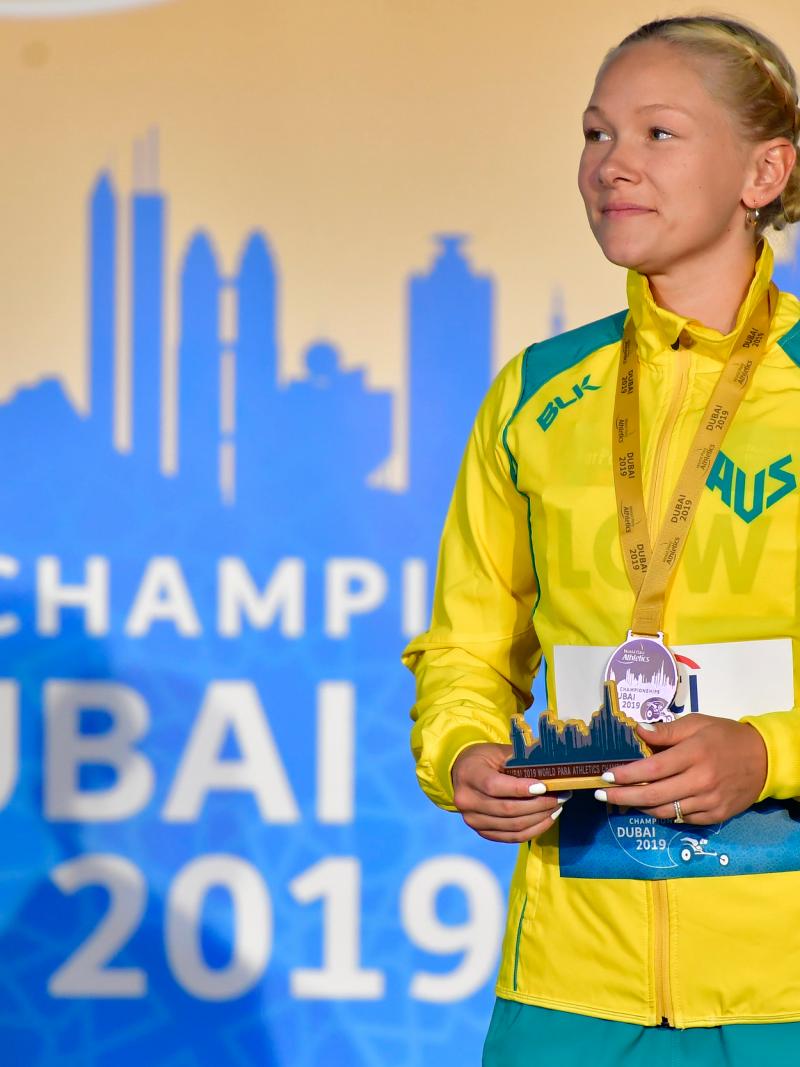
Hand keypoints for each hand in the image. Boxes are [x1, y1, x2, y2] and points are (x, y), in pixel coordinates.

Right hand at [451, 743, 569, 841]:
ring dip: (540, 818)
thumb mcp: (499, 752)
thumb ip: (520, 760)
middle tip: (561, 795)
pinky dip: (533, 830)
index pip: (494, 786)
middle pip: (507, 809)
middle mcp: (466, 801)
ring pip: (513, 826)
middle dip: (538, 804)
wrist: (464, 773)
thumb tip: (551, 769)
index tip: (543, 787)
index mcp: (469, 775)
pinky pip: (512, 837)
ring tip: (557, 806)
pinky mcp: (482, 832)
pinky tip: (547, 819)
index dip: (520, 789)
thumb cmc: (486, 759)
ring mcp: (473, 820)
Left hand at [596, 715, 767, 823]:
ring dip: (639, 806)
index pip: (652, 768)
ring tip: (621, 799)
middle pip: (653, 794)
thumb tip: (637, 730)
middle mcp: (700, 781)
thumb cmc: (725, 736)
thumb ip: (666, 731)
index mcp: (694, 754)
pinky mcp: (715, 816)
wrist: (763, 759)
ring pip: (664, 811)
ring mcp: (708, 802)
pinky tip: (648, 805)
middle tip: (601, 795)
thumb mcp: (697, 724)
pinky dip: (662, 813)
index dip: (627, 774)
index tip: (606, 776)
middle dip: (623, 796)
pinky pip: (680, 818)